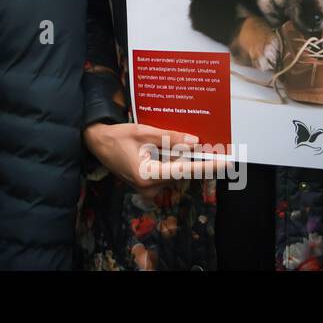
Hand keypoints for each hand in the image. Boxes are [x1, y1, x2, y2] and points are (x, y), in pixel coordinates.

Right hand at [82, 122, 199, 192]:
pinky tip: (159, 149)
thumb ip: (170, 138)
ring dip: (177, 158)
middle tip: (199, 142)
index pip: (184, 170)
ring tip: (164, 142)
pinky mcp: (147, 187)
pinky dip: (169, 162)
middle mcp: (149, 187)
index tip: (224, 163)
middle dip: (189, 157)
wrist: (97, 143)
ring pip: (174, 173)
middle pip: (180, 171)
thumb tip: (194, 142)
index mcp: (147, 174)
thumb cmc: (117, 136)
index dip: (206, 166)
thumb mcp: (144, 132)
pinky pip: (166, 174)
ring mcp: (148, 189)